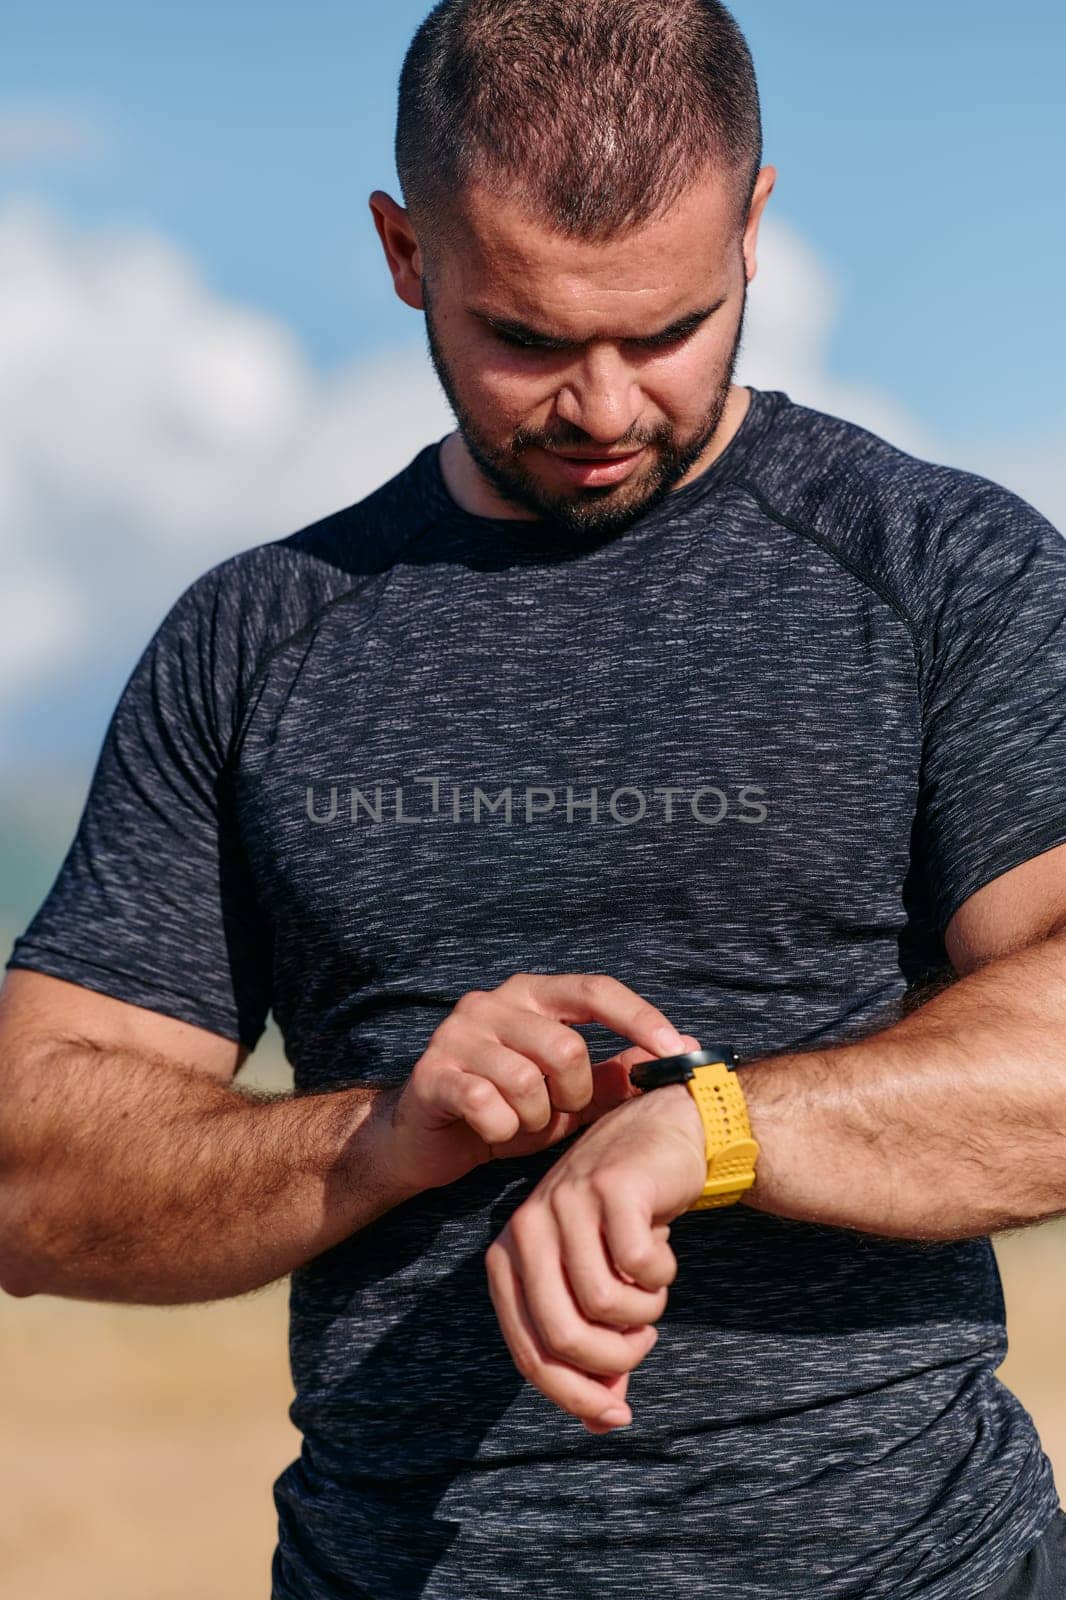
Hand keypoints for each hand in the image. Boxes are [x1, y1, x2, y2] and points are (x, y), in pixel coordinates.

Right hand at [370, 971, 699, 1195]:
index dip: (640, 1018)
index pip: (596, 990)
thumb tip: (683, 1050)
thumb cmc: (507, 1111)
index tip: (678, 1050)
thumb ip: (615, 1076)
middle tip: (554, 1112)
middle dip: (571, 1096)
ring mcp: (457, 1032)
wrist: (427, 1142)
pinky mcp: (432, 1071)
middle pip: (565, 1048)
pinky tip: (489, 1130)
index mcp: (532, 994)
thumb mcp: (568, 1097)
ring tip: (518, 1123)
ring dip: (534, 1119)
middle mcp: (493, 1001)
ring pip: (527, 1081)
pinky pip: (489, 1106)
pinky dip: (500, 1130)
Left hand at [484, 1080, 707, 1433]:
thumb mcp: (600, 1286)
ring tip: (652, 1291)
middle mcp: (526, 1228)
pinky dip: (660, 1274)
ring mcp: (565, 1203)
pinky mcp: (609, 1189)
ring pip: (603, 1304)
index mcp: (508, 1258)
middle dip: (614, 1359)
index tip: (615, 1415)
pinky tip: (661, 1256)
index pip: (529, 1353)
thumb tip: (603, 1423)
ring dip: (643, 1314)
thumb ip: (599, 1353)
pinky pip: (636, 1266)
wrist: (663, 1137)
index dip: (574, 1394)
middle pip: (562, 1337)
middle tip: (642, 1342)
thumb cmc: (625, 1221)